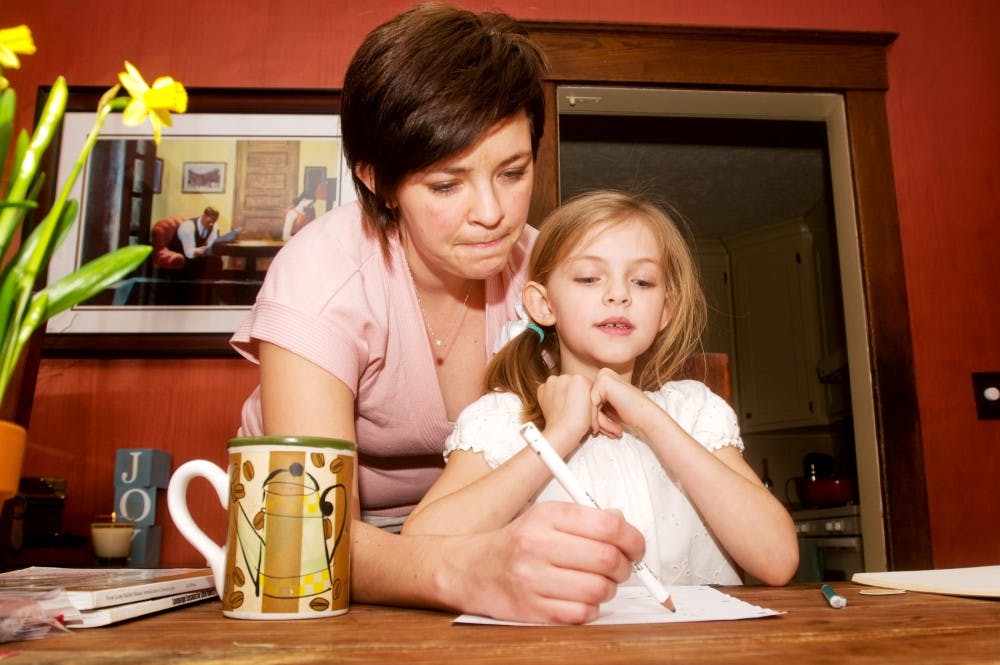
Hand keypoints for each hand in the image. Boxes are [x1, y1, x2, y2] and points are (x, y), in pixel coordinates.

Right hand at [444, 501, 644, 623]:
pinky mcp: (531, 610)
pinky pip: (581, 614)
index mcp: (545, 516)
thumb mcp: (544, 518)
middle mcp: (537, 545)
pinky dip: (590, 609)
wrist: (469, 570)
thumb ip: (584, 518)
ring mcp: (532, 580)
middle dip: (625, 567)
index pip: (607, 524)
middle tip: (623, 567)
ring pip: (598, 589)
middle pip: (607, 558)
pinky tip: (580, 599)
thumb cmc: (514, 544)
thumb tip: (622, 522)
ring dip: (608, 590)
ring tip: (598, 583)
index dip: (632, 538)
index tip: (636, 546)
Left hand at [536, 374, 597, 454]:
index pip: (584, 383)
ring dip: (562, 392)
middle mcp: (564, 377)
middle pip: (571, 381)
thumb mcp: (592, 404)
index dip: (585, 394)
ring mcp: (551, 383)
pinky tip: (556, 405)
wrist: (563, 431)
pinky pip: (548, 389)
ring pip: (559, 384)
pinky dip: (551, 396)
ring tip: (565, 406)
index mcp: (580, 379)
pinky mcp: (541, 389)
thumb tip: (587, 389)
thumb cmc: (579, 421)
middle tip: (574, 405)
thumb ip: (590, 392)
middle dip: (573, 391)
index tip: (583, 402)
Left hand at [590, 368, 657, 438]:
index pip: (588, 399)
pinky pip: (591, 404)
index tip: (595, 431)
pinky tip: (599, 428)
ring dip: (594, 420)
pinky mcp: (603, 382)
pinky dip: (594, 418)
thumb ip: (594, 404)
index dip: (591, 416)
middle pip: (587, 400)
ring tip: (602, 432)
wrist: (645, 416)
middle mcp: (602, 373)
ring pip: (587, 403)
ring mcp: (603, 376)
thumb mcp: (606, 407)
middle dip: (592, 419)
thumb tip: (574, 408)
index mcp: (603, 378)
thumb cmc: (628, 413)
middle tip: (597, 433)